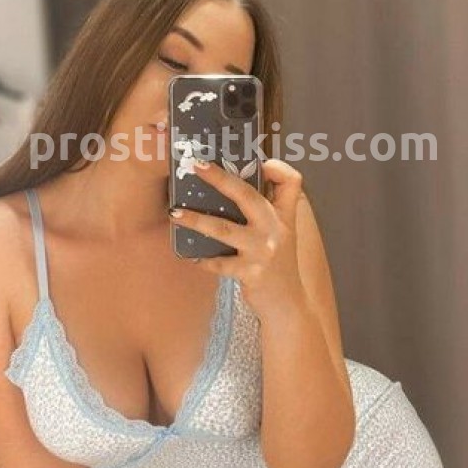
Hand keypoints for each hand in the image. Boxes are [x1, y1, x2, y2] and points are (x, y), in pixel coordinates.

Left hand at [168, 157, 305, 318]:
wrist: (289, 305)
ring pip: (223, 228)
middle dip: (219, 178)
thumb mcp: (282, 234)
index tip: (258, 162)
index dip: (276, 167)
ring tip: (174, 213)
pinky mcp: (250, 272)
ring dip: (195, 220)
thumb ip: (267, 212)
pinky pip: (218, 262)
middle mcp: (276, 229)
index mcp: (285, 216)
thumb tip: (234, 188)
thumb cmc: (280, 266)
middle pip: (247, 195)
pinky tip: (192, 257)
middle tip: (197, 165)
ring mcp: (263, 251)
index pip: (292, 181)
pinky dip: (203, 259)